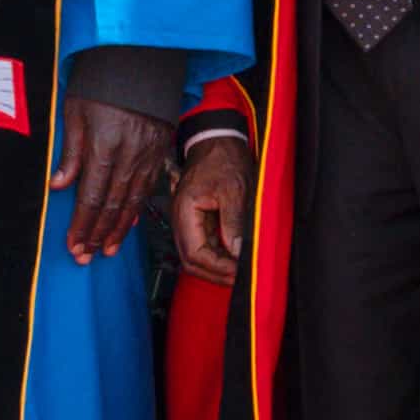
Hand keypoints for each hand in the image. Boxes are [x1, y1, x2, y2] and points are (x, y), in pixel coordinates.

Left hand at [52, 95, 172, 265]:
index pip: (92, 198)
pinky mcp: (158, 152)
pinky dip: (136, 210)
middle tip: (85, 256)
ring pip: (132, 202)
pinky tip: (127, 225)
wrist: (139, 62)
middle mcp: (129, 156)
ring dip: (117, 230)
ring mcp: (147, 155)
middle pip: (112, 206)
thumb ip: (70, 152)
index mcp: (104, 147)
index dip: (82, 225)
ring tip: (106, 250)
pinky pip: (147, 188)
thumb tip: (59, 186)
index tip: (73, 245)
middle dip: (97, 235)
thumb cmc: (102, 84)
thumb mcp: (75, 112)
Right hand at [167, 127, 255, 284]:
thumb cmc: (223, 159)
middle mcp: (181, 219)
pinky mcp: (197, 220)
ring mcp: (188, 221)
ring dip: (215, 268)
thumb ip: (233, 223)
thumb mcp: (234, 190)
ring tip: (237, 273)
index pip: (194, 253)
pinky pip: (203, 246)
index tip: (237, 273)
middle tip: (238, 279)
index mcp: (185, 211)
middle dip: (214, 274)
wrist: (217, 140)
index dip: (217, 268)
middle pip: (190, 260)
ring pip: (195, 256)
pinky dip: (217, 257)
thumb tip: (235, 252)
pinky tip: (233, 260)